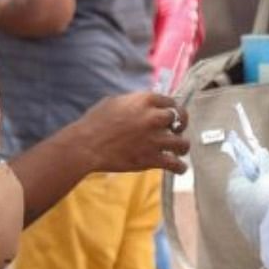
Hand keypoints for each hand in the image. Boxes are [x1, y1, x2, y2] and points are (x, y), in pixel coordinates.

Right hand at [69, 91, 190, 173]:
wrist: (87, 145)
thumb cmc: (95, 122)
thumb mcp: (114, 101)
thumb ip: (133, 102)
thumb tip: (141, 104)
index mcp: (145, 100)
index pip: (171, 101)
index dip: (173, 108)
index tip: (173, 115)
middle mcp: (154, 118)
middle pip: (180, 119)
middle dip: (181, 124)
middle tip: (177, 130)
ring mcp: (154, 139)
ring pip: (182, 143)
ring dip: (182, 146)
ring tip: (179, 150)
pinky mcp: (151, 159)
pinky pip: (175, 164)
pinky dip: (180, 167)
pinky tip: (180, 168)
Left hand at [226, 147, 268, 249]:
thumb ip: (265, 162)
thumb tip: (260, 153)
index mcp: (235, 193)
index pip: (236, 176)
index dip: (249, 169)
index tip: (262, 165)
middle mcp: (237, 213)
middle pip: (243, 196)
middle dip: (256, 188)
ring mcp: (247, 230)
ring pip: (253, 213)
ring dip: (263, 205)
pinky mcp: (260, 243)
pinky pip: (262, 227)